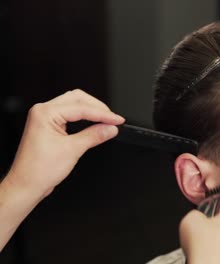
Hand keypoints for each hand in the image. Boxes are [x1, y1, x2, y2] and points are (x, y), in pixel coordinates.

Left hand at [6, 89, 124, 197]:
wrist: (26, 185)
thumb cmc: (38, 170)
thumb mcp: (72, 150)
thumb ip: (94, 136)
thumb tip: (110, 128)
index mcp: (45, 113)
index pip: (81, 108)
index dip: (102, 114)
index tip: (117, 120)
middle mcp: (43, 112)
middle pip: (77, 99)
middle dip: (97, 108)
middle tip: (113, 119)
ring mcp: (45, 118)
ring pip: (74, 105)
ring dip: (91, 111)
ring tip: (106, 121)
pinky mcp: (49, 126)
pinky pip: (70, 115)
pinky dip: (84, 118)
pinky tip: (94, 124)